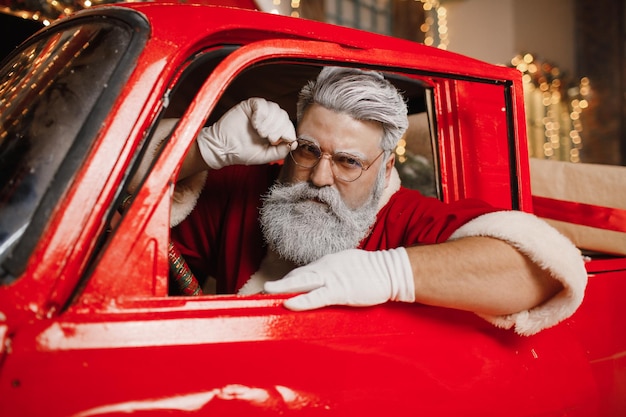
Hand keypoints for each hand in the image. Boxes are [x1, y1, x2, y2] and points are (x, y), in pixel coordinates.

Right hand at [196, 97, 295, 168]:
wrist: (224, 149)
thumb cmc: (243, 153)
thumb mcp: (266, 156)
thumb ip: (281, 151)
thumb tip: (294, 143)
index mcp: (274, 130)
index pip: (288, 125)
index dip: (287, 132)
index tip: (277, 141)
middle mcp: (268, 119)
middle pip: (283, 116)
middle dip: (278, 128)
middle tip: (268, 138)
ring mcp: (260, 112)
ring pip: (275, 109)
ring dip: (269, 122)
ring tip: (260, 132)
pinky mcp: (250, 106)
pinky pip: (262, 104)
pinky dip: (260, 114)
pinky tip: (254, 124)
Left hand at [264, 248, 415, 309]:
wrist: (390, 271)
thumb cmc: (371, 271)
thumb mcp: (347, 267)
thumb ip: (332, 274)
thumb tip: (321, 283)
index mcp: (327, 263)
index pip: (303, 272)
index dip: (287, 280)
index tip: (274, 287)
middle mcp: (326, 267)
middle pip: (298, 275)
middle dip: (280, 283)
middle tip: (264, 289)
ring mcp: (332, 278)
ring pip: (302, 282)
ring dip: (283, 287)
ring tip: (268, 291)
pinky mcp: (340, 291)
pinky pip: (316, 296)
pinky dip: (301, 299)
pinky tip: (289, 302)